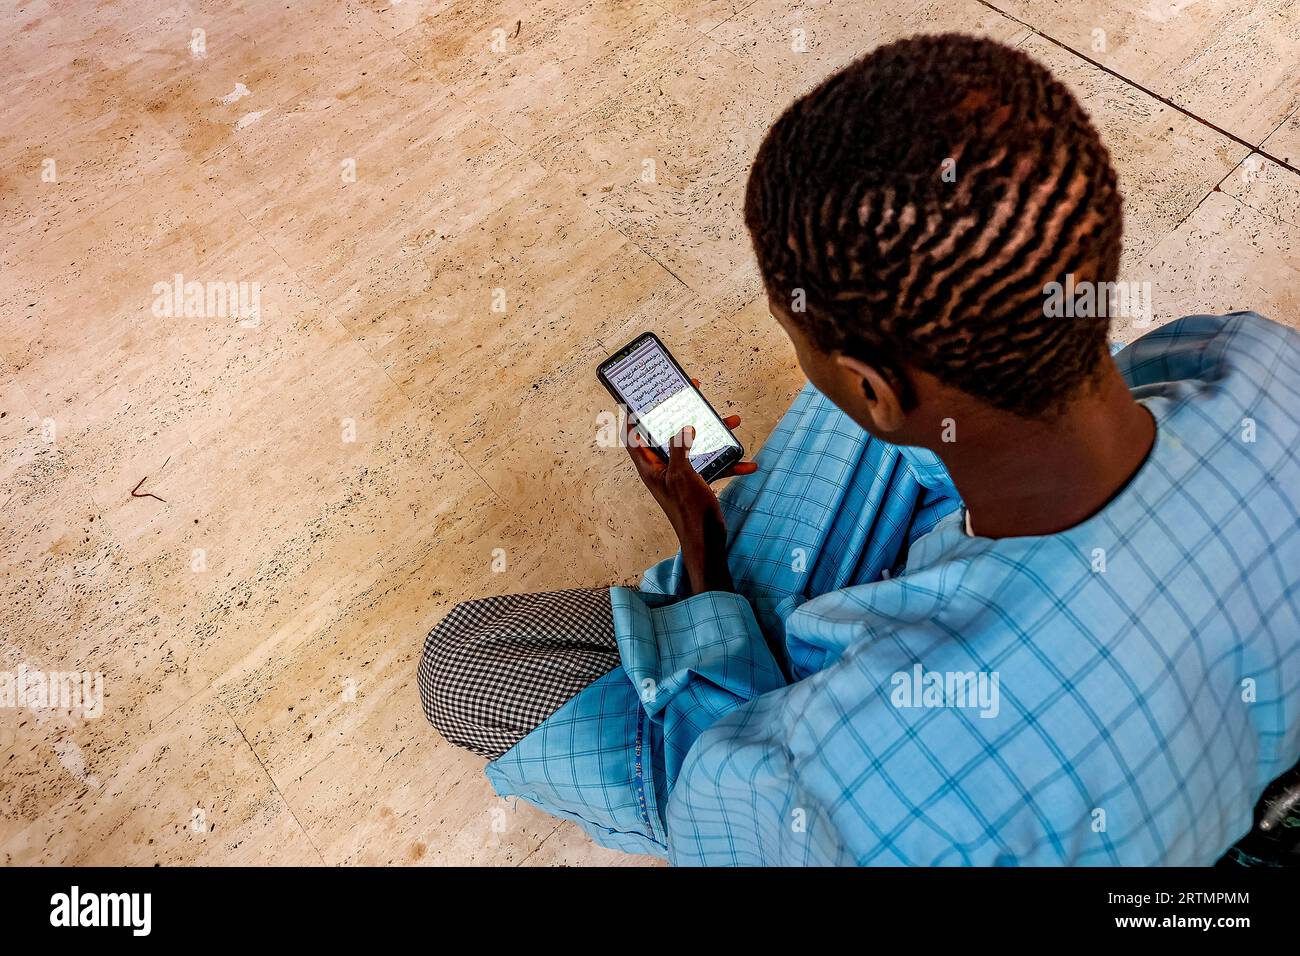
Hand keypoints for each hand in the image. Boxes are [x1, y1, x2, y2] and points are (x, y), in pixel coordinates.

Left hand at [624, 393, 756, 593]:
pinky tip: (747, 462)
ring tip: (733, 421)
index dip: (633, 418)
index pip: (633, 437)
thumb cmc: (689, 512)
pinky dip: (728, 463)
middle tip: (692, 396)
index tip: (638, 400)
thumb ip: (679, 448)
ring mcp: (681, 475)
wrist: (707, 542)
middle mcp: (663, 469)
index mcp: (650, 467)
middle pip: (668, 435)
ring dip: (713, 435)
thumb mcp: (681, 475)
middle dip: (682, 416)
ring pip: (695, 447)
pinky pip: (712, 465)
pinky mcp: (698, 483)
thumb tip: (682, 428)